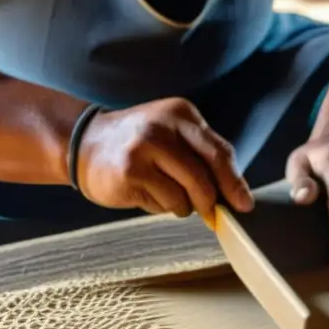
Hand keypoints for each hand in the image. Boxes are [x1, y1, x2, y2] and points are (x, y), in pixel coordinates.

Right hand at [77, 98, 253, 224]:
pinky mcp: (131, 171)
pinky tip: (149, 193)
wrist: (84, 143)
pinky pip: (166, 202)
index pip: (220, 152)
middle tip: (211, 214)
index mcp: (182, 114)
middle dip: (212, 201)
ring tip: (165, 193)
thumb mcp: (172, 136)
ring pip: (187, 193)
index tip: (244, 204)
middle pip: (206, 175)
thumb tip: (235, 194)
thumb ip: (202, 156)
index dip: (235, 182)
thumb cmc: (138, 146)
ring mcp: (145, 148)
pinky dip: (164, 207)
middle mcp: (164, 127)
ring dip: (184, 205)